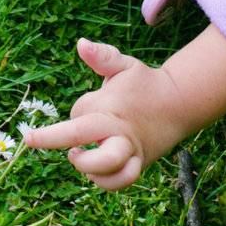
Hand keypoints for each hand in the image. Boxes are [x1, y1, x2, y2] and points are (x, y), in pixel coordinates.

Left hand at [21, 39, 186, 191]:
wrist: (180, 103)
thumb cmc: (144, 83)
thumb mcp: (125, 65)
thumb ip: (102, 56)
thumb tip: (80, 44)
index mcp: (110, 105)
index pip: (79, 112)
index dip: (74, 112)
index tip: (46, 128)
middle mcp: (118, 128)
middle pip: (85, 136)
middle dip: (57, 139)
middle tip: (46, 142)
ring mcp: (130, 148)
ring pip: (108, 167)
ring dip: (86, 166)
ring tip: (78, 156)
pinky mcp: (139, 163)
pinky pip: (122, 181)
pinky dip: (105, 181)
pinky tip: (94, 172)